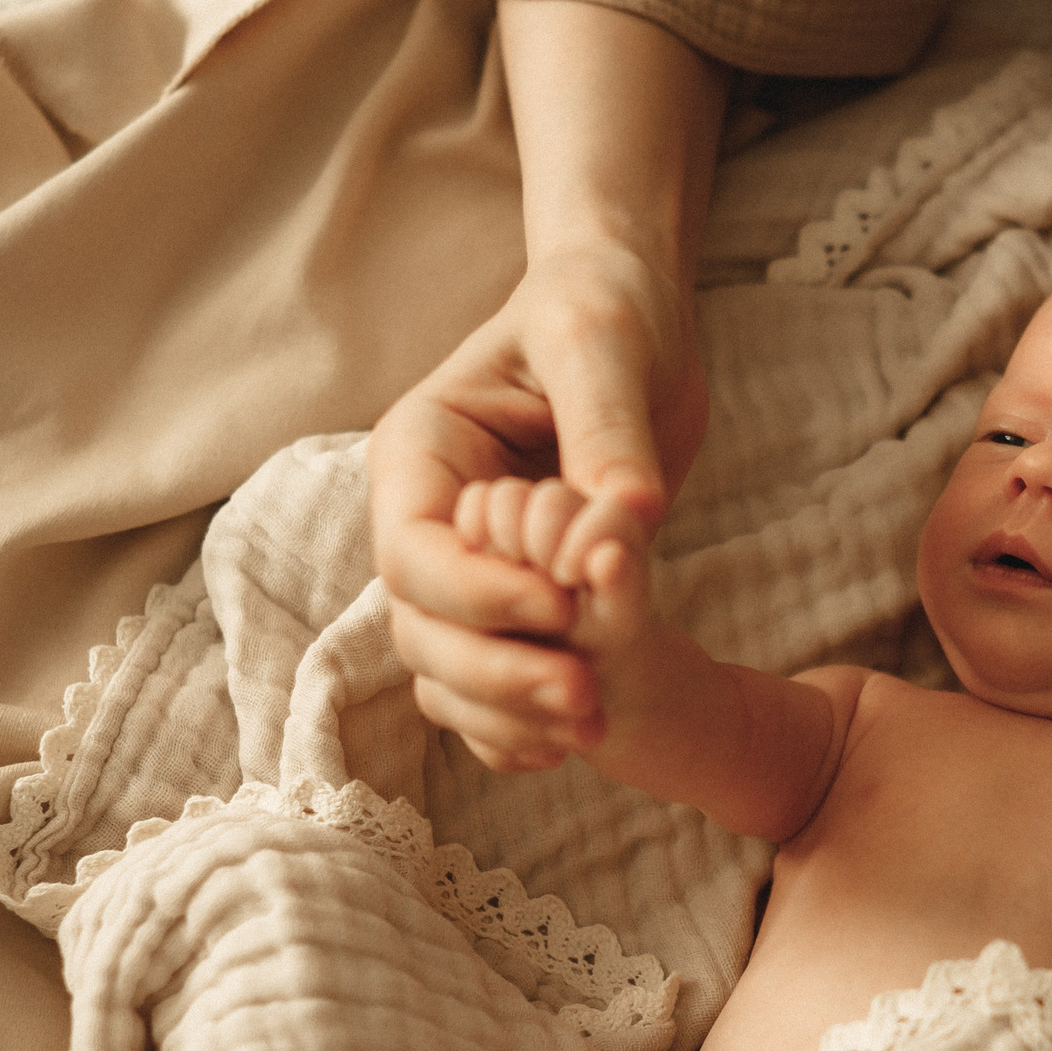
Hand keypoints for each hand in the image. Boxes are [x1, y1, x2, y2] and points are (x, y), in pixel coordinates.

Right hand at [371, 244, 703, 765]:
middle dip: (496, 670)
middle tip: (588, 695)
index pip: (416, 553)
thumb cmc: (605, 308)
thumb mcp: (605, 345)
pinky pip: (487, 683)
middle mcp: (426, 518)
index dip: (480, 595)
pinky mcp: (514, 597)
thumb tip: (627, 517)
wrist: (635, 317)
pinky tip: (579, 742)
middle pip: (420, 627)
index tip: (562, 607)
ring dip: (510, 708)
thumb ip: (608, 429)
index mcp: (421, 454)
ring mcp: (465, 565)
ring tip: (596, 723)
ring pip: (447, 669)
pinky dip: (518, 722)